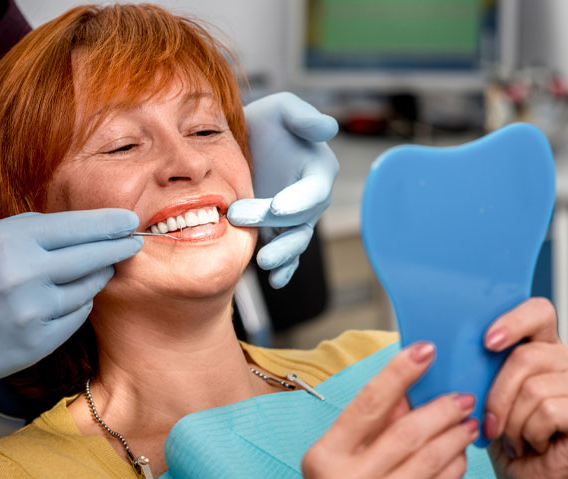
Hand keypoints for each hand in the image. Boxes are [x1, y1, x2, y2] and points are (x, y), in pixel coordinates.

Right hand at [0, 209, 140, 407]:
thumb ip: (24, 233)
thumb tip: (72, 230)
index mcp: (7, 241)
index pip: (75, 227)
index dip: (107, 223)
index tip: (128, 220)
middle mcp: (25, 274)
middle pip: (92, 256)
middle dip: (119, 246)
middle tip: (134, 241)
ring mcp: (33, 311)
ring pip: (88, 288)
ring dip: (98, 276)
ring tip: (100, 269)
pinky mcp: (37, 342)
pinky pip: (76, 316)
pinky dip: (79, 304)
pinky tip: (74, 298)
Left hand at [228, 92, 338, 287]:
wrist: (240, 143)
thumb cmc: (265, 122)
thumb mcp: (281, 109)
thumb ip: (303, 117)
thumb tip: (328, 128)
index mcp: (318, 170)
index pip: (314, 190)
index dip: (299, 200)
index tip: (278, 207)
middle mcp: (310, 199)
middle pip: (300, 219)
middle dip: (274, 224)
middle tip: (239, 216)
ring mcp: (294, 220)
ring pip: (295, 242)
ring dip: (282, 254)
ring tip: (264, 262)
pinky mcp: (277, 233)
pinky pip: (286, 255)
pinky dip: (284, 270)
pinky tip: (275, 280)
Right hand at [301, 343, 478, 478]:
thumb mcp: (334, 462)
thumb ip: (367, 427)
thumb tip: (406, 390)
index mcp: (325, 456)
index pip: (368, 403)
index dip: (399, 372)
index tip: (424, 350)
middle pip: (408, 430)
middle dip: (441, 408)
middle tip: (461, 396)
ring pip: (432, 457)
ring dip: (456, 434)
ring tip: (467, 421)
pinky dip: (457, 463)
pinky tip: (459, 452)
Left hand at [483, 298, 567, 478]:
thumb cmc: (505, 438)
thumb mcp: (485, 395)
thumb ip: (481, 367)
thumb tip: (451, 348)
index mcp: (543, 347)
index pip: (538, 311)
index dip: (513, 321)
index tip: (488, 342)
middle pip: (525, 356)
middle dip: (497, 395)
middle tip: (492, 423)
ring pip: (533, 388)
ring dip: (513, 421)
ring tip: (516, 437)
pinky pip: (548, 411)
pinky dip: (530, 433)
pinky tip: (534, 445)